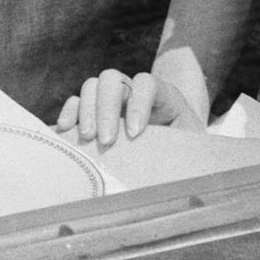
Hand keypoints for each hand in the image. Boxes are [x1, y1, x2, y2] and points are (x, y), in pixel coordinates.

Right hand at [55, 57, 210, 144]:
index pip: (145, 83)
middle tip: (106, 140)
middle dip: (106, 109)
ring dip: (87, 110)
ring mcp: (112, 99)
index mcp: (163, 95)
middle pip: (113, 80)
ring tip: (87, 139)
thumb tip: (190, 179)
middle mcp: (134, 91)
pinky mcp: (95, 111)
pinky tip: (66, 131)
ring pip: (92, 86)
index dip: (139, 104)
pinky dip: (69, 112)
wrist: (177, 148)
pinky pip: (76, 101)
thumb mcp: (192, 148)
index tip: (135, 134)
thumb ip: (189, 152)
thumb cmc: (186, 150)